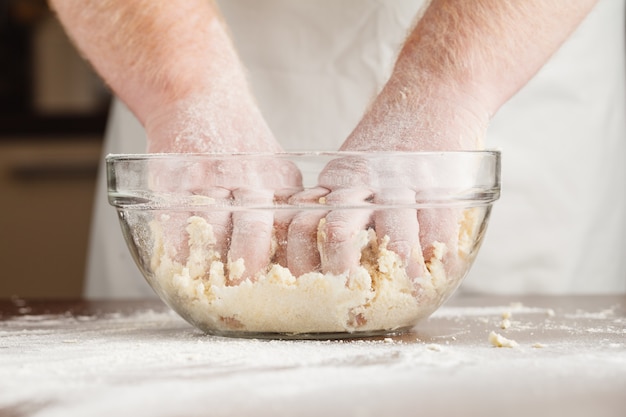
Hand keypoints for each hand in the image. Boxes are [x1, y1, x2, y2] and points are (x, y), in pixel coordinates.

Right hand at [146, 98, 302, 283]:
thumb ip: (281, 205)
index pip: (288, 230)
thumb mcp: (275, 166)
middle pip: (254, 233)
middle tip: (243, 294)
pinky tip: (180, 264)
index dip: (285, 262)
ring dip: (209, 263)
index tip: (281, 287)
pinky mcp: (179, 176)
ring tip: (209, 286)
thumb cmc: (240, 143)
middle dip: (248, 268)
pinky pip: (177, 219)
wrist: (200, 97)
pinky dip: (178, 247)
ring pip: (213, 229)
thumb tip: (290, 254)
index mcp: (280, 181)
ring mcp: (212, 176)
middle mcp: (250, 177)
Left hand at [285, 79, 487, 292]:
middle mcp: (364, 182)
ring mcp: (403, 183)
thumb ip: (340, 201)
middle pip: (338, 234)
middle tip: (351, 304)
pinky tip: (440, 273)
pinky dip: (440, 261)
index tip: (306, 289)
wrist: (434, 90)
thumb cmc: (392, 135)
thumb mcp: (353, 163)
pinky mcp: (439, 185)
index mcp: (336, 181)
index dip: (301, 262)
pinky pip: (439, 234)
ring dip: (400, 278)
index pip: (304, 224)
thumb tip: (323, 247)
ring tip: (408, 296)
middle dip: (342, 276)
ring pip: (392, 240)